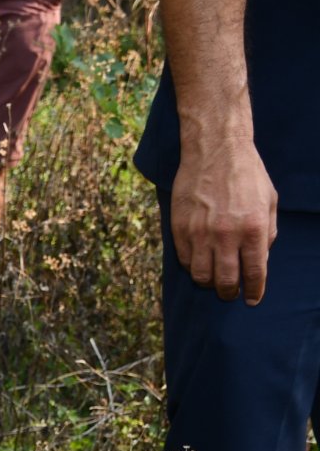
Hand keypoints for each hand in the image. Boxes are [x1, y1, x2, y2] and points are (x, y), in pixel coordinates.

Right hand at [172, 135, 276, 303]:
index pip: (254, 272)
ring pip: (201, 275)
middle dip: (229, 292)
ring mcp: (200, 233)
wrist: (215, 150)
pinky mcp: (180, 229)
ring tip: (213, 279)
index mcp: (253, 228)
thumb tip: (259, 258)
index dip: (254, 290)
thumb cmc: (247, 174)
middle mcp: (226, 234)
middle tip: (231, 293)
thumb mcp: (269, 201)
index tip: (252, 299)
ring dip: (209, 282)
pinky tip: (200, 261)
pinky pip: (185, 260)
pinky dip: (193, 266)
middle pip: (226, 280)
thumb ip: (268, 232)